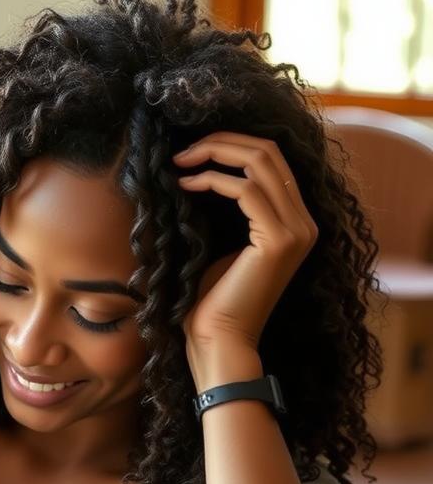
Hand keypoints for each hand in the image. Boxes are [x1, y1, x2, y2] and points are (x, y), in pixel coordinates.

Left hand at [173, 132, 317, 386]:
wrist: (218, 342)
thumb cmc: (210, 302)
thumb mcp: (218, 244)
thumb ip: (223, 211)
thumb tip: (199, 170)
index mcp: (294, 221)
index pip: (270, 160)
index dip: (230, 145)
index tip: (191, 150)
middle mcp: (304, 222)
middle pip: (269, 152)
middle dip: (222, 141)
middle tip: (181, 149)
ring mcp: (297, 230)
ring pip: (261, 162)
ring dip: (215, 154)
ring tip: (179, 161)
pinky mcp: (279, 240)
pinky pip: (246, 191)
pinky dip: (213, 180)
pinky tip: (185, 184)